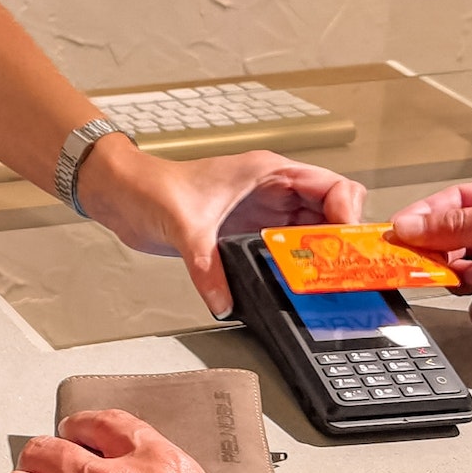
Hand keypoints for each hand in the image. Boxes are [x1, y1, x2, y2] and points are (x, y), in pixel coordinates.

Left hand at [76, 140, 365, 316]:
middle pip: (331, 214)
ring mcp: (264, 213)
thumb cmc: (152, 189)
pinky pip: (287, 251)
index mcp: (269, 172)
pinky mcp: (250, 234)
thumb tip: (224, 301)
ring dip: (321, 258)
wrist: (124, 196)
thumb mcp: (185, 227)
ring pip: (313, 235)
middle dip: (342, 243)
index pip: (331, 186)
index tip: (345, 244)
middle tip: (344, 273)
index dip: (347, 213)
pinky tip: (298, 287)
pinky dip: (297, 268)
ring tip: (327, 285)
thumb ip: (206, 266)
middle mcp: (273, 191)